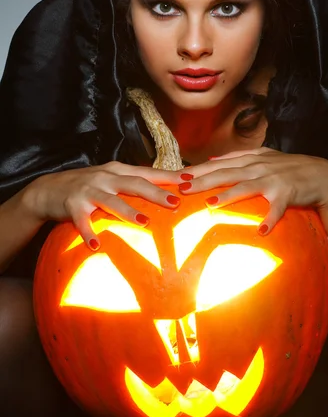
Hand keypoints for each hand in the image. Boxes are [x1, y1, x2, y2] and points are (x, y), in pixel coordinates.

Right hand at [26, 162, 181, 249]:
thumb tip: (164, 191)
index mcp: (118, 171)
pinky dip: (88, 232)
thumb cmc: (87, 186)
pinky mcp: (73, 205)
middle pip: (135, 184)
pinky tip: (96, 245)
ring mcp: (89, 191)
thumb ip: (133, 184)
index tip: (191, 178)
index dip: (169, 176)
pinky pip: (82, 221)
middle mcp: (105, 178)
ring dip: (128, 211)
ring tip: (144, 222)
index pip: (148, 172)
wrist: (47, 189)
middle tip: (176, 203)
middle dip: (156, 193)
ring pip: (112, 201)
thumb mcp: (110, 179)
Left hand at [178, 148, 327, 234]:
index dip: (198, 170)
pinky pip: (276, 208)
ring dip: (228, 196)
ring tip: (211, 206)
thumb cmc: (289, 168)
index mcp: (250, 159)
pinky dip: (269, 219)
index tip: (177, 176)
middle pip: (226, 174)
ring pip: (246, 187)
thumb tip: (210, 160)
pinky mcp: (286, 194)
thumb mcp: (263, 156)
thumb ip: (237, 158)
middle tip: (183, 189)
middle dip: (203, 181)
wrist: (321, 174)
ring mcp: (272, 180)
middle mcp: (258, 167)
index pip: (219, 164)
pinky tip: (261, 230)